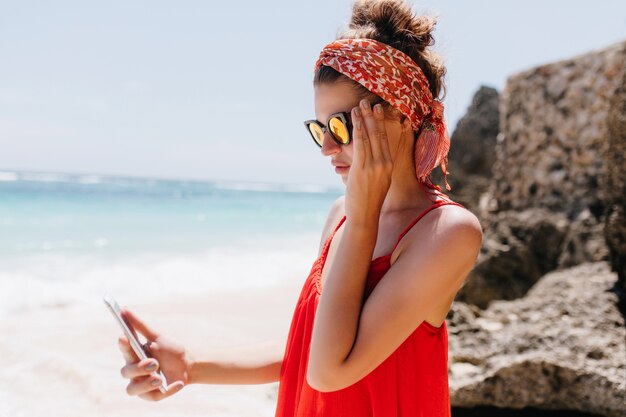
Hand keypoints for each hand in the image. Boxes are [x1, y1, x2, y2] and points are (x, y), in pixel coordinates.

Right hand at [118, 308, 188, 400]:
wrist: (189, 365)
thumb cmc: (170, 350)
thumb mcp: (157, 336)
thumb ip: (140, 325)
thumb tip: (123, 309)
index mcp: (133, 354)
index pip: (124, 350)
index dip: (123, 345)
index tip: (125, 336)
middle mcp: (133, 371)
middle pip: (125, 372)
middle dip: (138, 368)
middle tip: (153, 363)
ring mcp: (141, 385)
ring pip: (132, 389)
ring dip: (145, 384)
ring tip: (159, 378)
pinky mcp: (152, 396)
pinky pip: (153, 397)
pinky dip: (167, 390)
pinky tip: (178, 383)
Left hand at [345, 99, 392, 222]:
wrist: (365, 216)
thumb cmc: (368, 201)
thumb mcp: (378, 182)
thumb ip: (376, 168)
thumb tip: (367, 159)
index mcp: (389, 165)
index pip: (386, 139)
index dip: (381, 123)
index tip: (378, 110)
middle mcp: (384, 163)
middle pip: (379, 134)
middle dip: (373, 116)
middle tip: (368, 102)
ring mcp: (374, 165)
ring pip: (370, 136)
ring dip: (364, 118)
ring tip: (359, 105)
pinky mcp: (363, 168)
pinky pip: (360, 144)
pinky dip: (357, 129)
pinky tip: (354, 119)